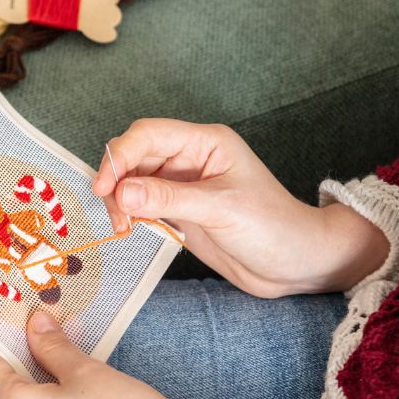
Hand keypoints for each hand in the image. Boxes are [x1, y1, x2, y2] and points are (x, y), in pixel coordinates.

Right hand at [93, 119, 387, 295]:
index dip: (120, 156)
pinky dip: (129, 214)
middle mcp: (191, 158)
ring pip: (133, 181)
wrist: (294, 264)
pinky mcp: (179, 210)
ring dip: (120, 201)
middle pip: (135, 155)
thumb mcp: (220, 209)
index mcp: (205, 143)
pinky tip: (131, 229)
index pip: (148, 135)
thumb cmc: (272, 227)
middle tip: (116, 214)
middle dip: (117, 180)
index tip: (104, 187)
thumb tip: (122, 193)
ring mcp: (183, 185)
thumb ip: (169, 199)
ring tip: (124, 227)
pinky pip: (142, 203)